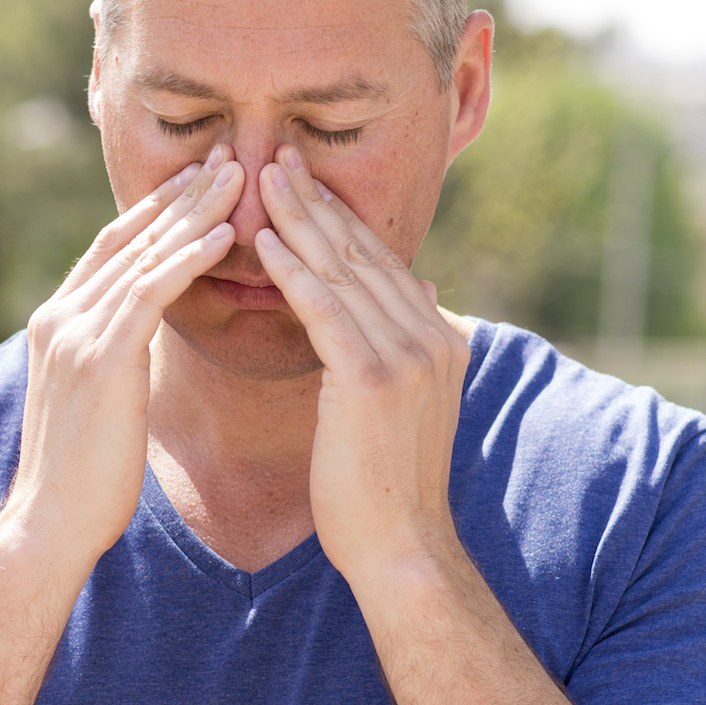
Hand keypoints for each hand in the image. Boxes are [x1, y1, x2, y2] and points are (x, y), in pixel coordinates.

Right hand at [5, 147, 243, 566]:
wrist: (51, 523)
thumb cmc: (85, 476)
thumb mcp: (98, 401)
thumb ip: (114, 357)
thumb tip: (141, 339)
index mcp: (58, 323)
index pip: (113, 247)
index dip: (157, 209)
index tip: (200, 177)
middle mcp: (60, 317)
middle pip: (129, 237)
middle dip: (181, 195)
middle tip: (228, 155)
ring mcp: (74, 334)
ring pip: (144, 256)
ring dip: (195, 213)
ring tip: (239, 178)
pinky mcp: (99, 357)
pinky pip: (150, 294)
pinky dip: (187, 259)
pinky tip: (224, 235)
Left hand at [251, 146, 469, 581]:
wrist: (401, 548)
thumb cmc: (387, 487)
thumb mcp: (405, 404)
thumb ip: (406, 346)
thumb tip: (419, 291)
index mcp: (441, 338)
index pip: (382, 264)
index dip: (341, 219)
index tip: (304, 182)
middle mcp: (432, 337)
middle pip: (364, 254)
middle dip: (318, 203)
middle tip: (278, 156)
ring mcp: (408, 355)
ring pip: (344, 272)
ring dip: (300, 221)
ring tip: (264, 179)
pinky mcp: (373, 378)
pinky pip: (327, 311)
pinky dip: (296, 273)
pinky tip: (266, 243)